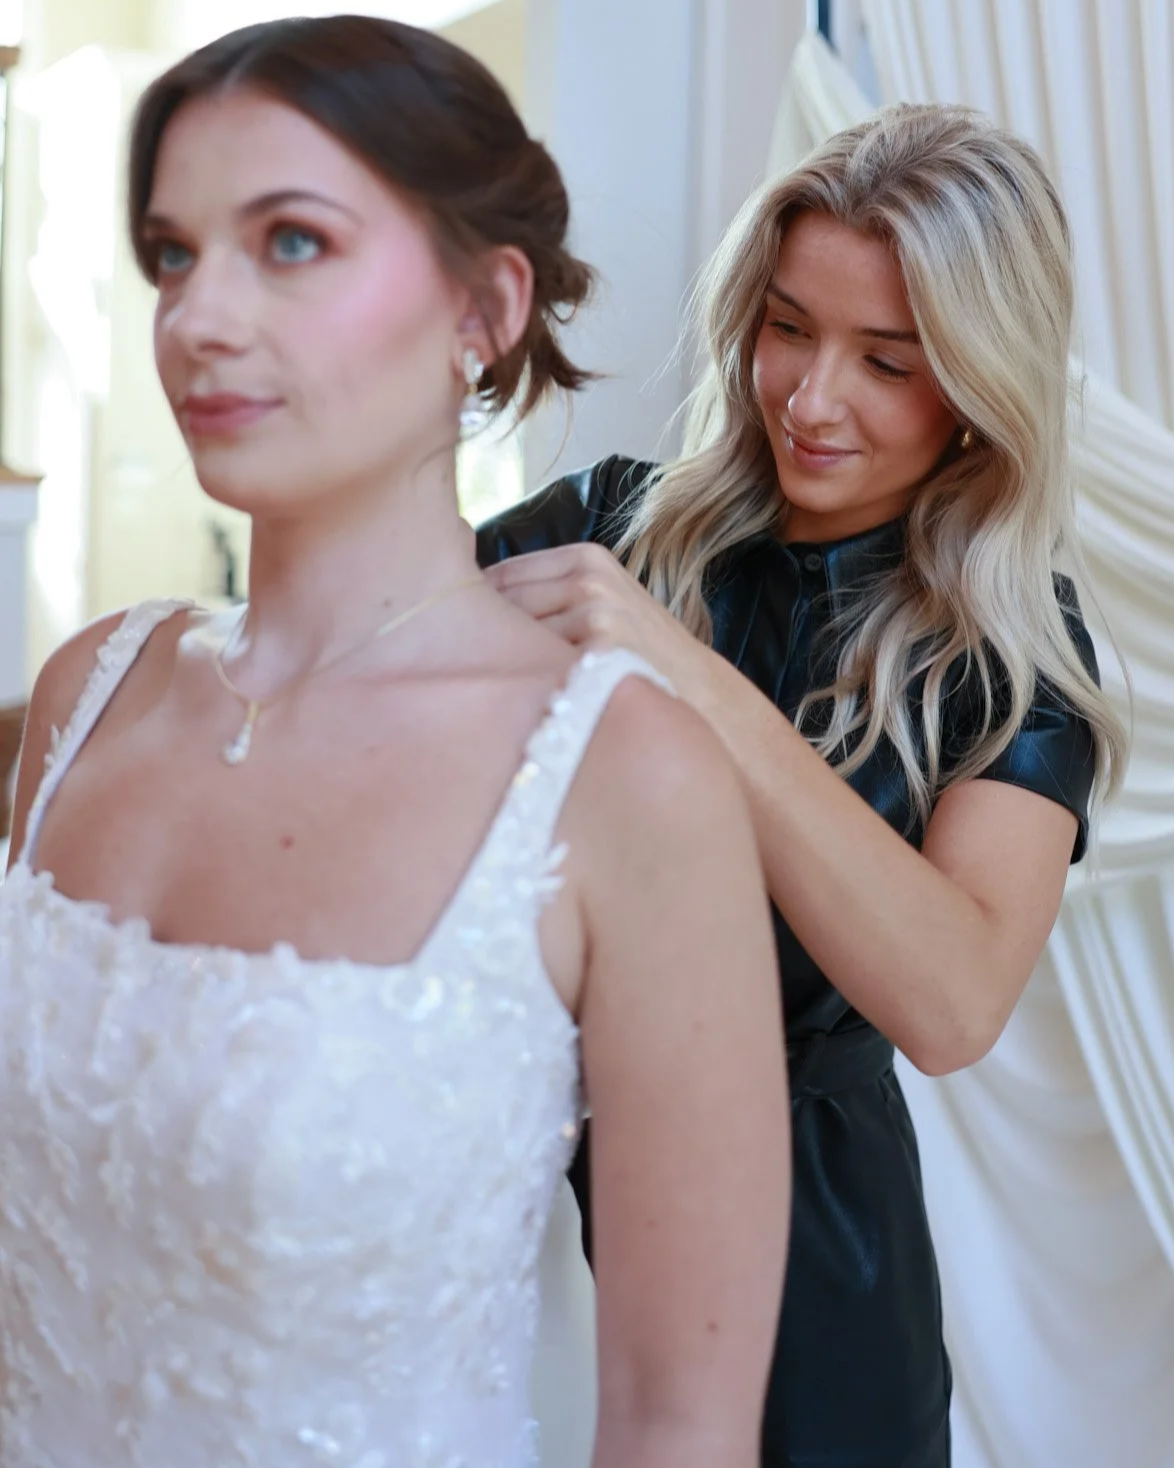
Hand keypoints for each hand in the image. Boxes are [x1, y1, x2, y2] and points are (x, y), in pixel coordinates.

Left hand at [484, 542, 713, 698]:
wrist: (701, 696)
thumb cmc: (639, 657)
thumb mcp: (604, 605)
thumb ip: (550, 596)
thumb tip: (467, 603)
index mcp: (585, 558)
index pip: (499, 576)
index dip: (474, 612)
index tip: (462, 639)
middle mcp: (589, 578)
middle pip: (497, 605)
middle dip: (481, 640)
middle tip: (476, 674)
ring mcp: (595, 612)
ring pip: (511, 640)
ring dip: (502, 669)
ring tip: (517, 694)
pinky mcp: (601, 650)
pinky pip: (538, 669)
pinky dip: (530, 689)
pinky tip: (543, 706)